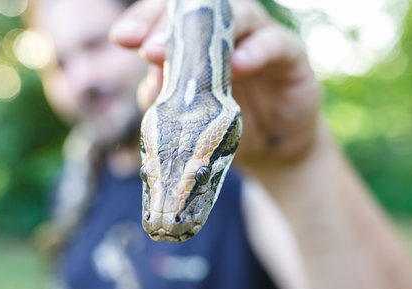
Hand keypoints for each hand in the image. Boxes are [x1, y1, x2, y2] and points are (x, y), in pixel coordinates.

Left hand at [111, 0, 320, 167]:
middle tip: (148, 50)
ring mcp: (258, 36)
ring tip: (185, 58)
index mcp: (196, 40)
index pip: (168, 16)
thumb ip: (167, 98)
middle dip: (169, 25)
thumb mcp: (188, 116)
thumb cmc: (224, 126)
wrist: (272, 150)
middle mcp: (226, 30)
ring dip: (210, 34)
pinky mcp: (290, 53)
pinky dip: (255, 51)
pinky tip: (239, 67)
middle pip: (198, 8)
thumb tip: (149, 87)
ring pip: (238, 13)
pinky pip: (274, 42)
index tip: (122, 39)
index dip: (143, 21)